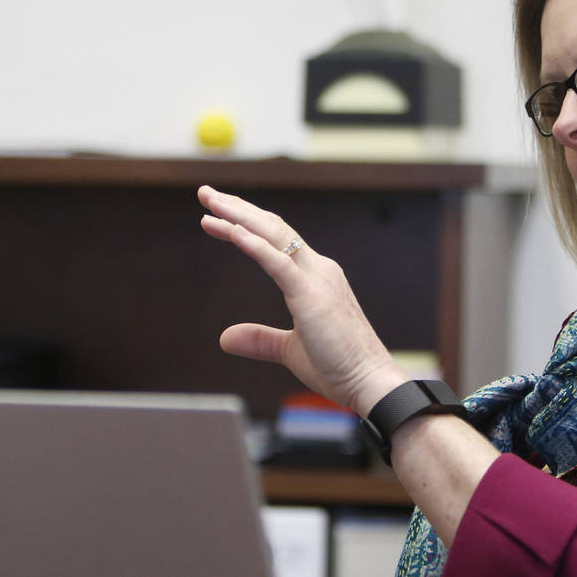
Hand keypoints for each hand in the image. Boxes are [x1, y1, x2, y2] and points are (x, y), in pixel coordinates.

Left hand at [197, 186, 408, 415]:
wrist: (370, 382)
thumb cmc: (338, 367)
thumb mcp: (289, 350)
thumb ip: (259, 339)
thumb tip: (225, 338)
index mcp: (316, 278)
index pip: (277, 240)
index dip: (246, 225)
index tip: (216, 216)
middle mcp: (318, 269)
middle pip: (273, 227)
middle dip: (237, 209)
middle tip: (206, 194)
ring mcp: (317, 279)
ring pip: (273, 235)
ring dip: (239, 217)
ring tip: (209, 204)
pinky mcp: (311, 295)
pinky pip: (278, 262)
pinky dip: (253, 244)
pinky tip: (231, 231)